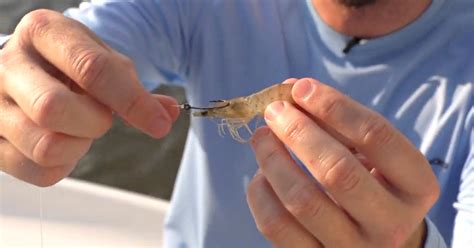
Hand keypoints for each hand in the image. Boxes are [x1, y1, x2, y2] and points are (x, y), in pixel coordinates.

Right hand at [0, 10, 178, 185]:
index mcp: (44, 32)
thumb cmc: (71, 64)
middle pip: (54, 108)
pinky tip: (65, 144)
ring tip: (80, 129)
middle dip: (94, 122)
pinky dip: (64, 165)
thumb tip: (167, 114)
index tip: (158, 124)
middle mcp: (8, 64)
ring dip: (78, 146)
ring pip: (44, 145)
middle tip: (101, 118)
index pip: (91, 69)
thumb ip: (135, 89)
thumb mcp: (104, 62)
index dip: (131, 101)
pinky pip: (36, 170)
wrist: (32, 68)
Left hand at [247, 78, 438, 246]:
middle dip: (298, 132)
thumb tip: (291, 91)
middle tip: (275, 110)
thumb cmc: (372, 184)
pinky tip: (261, 173)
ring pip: (302, 201)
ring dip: (272, 159)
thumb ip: (339, 122)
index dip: (334, 106)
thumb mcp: (373, 154)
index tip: (301, 88)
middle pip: (337, 171)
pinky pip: (276, 226)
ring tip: (262, 137)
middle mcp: (391, 224)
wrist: (376, 240)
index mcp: (416, 187)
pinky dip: (260, 192)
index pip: (377, 137)